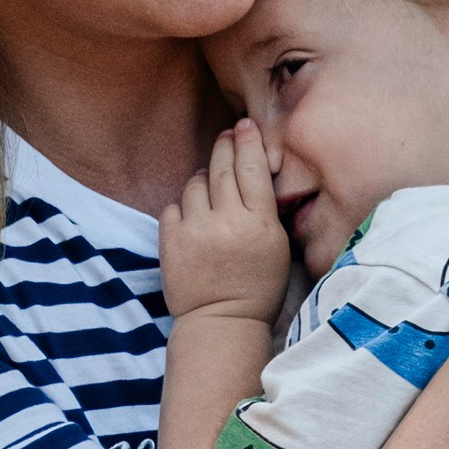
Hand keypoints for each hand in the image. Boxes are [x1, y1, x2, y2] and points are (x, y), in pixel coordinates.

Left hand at [161, 121, 291, 324]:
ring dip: (202, 179)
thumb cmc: (257, 288)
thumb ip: (267, 211)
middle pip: (222, 169)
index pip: (252, 169)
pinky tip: (193, 216)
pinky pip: (174, 207)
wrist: (222, 322)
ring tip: (209, 186)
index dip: (248, 142)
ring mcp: (196, 230)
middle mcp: (227, 221)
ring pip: (195, 184)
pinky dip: (183, 207)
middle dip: (225, 147)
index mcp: (259, 223)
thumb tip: (254, 175)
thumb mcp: (278, 248)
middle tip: (227, 135)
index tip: (245, 126)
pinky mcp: (170, 241)